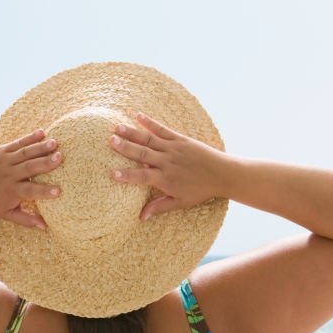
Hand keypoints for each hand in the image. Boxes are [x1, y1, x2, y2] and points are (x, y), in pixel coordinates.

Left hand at [0, 129, 61, 227]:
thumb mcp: (7, 214)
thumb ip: (26, 220)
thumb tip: (45, 227)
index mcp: (12, 191)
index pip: (31, 191)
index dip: (44, 191)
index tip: (58, 191)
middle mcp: (9, 175)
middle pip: (30, 168)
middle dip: (45, 163)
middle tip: (60, 157)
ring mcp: (4, 161)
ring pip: (25, 153)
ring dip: (40, 147)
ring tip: (55, 143)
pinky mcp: (0, 151)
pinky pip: (17, 143)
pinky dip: (29, 138)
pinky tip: (42, 133)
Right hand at [109, 112, 226, 219]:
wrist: (222, 174)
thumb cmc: (200, 190)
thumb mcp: (180, 202)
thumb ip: (159, 207)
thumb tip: (141, 218)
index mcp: (165, 179)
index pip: (142, 176)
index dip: (127, 175)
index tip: (113, 173)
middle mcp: (167, 162)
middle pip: (143, 153)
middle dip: (126, 147)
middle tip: (110, 141)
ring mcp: (173, 149)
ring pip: (149, 139)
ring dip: (133, 133)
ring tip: (116, 127)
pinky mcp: (180, 139)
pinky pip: (163, 129)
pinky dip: (150, 122)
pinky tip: (138, 115)